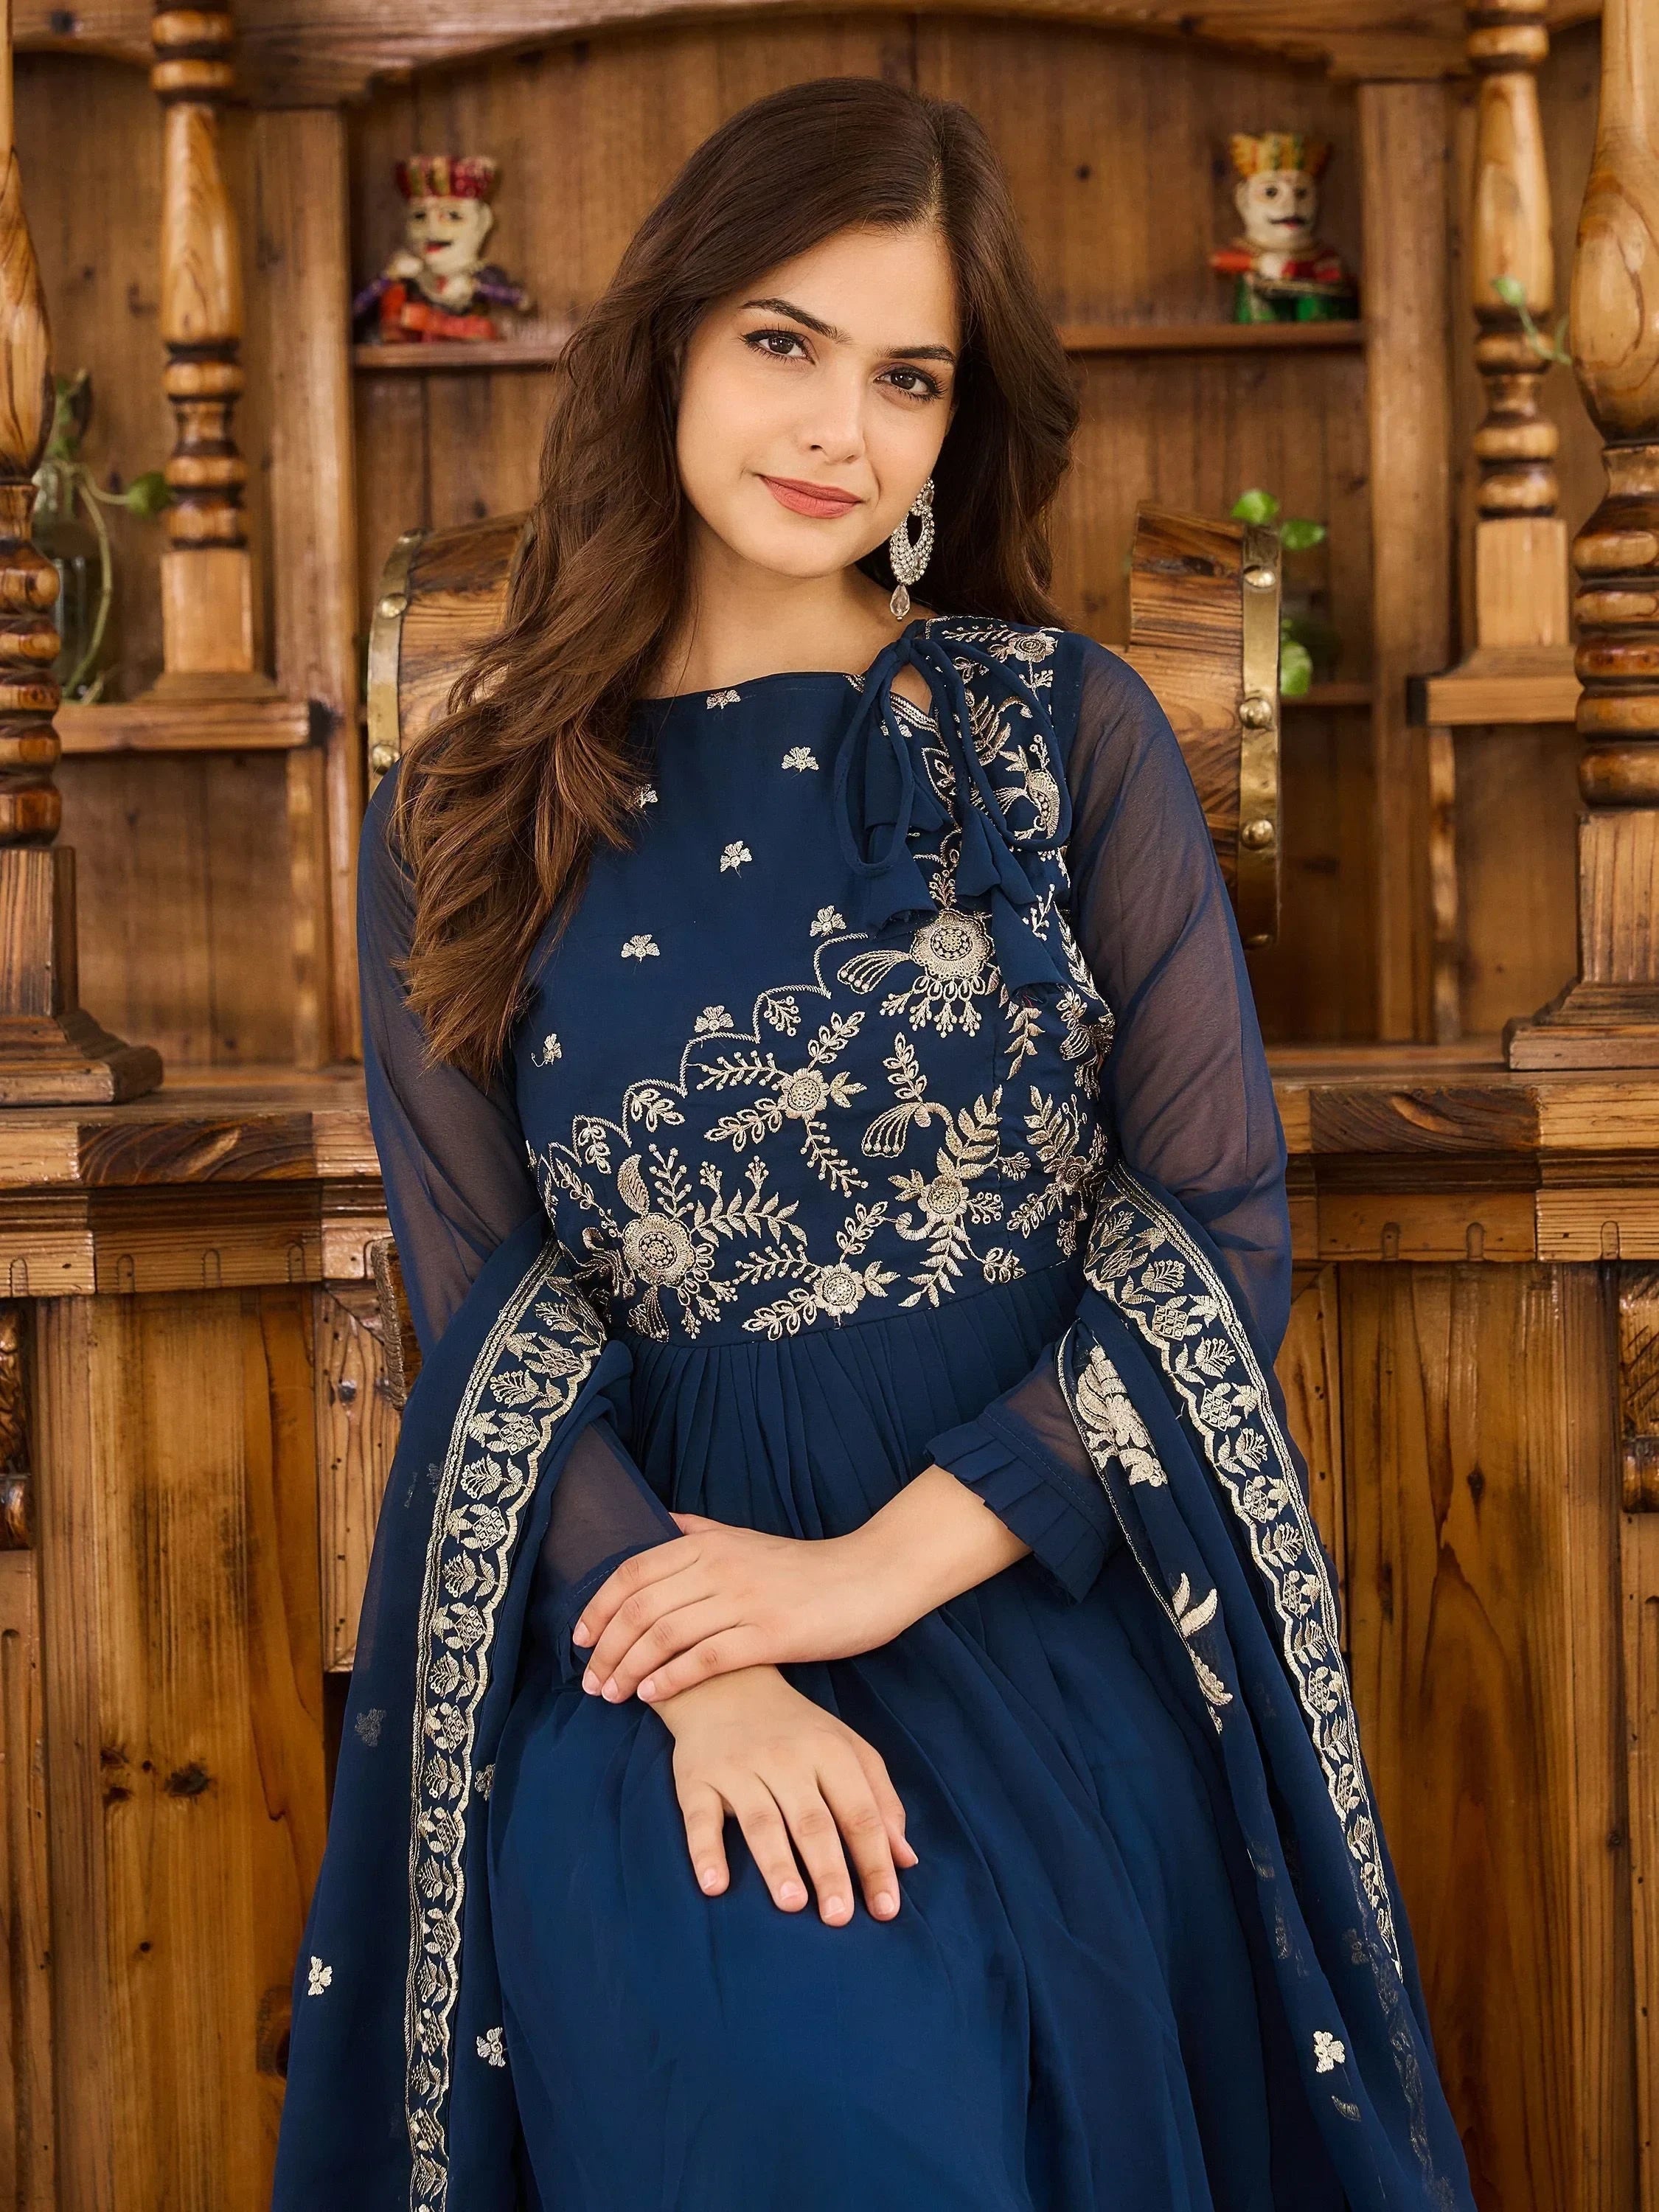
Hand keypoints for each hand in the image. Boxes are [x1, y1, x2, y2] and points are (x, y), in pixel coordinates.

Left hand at [572, 1511, 914, 1706]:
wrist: (870, 1577)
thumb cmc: (805, 1567)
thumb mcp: (746, 1538)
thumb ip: (701, 1532)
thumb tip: (661, 1523)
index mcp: (708, 1543)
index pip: (633, 1571)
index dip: (598, 1606)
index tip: (579, 1640)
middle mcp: (720, 1566)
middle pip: (640, 1606)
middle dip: (606, 1647)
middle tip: (591, 1682)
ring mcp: (745, 1599)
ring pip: (666, 1634)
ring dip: (629, 1668)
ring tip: (613, 1696)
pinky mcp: (771, 1634)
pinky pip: (707, 1657)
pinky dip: (672, 1677)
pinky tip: (653, 1695)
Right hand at [654, 1664, 917, 1925]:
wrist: (725, 1683)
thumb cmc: (796, 1728)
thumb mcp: (847, 1749)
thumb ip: (881, 1800)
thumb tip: (907, 1860)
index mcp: (829, 1752)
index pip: (859, 1813)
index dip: (875, 1861)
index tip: (886, 1910)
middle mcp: (785, 1758)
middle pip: (812, 1821)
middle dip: (829, 1870)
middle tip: (840, 1918)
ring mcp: (738, 1769)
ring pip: (761, 1820)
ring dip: (776, 1863)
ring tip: (792, 1903)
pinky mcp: (696, 1780)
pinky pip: (699, 1818)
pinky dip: (705, 1851)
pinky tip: (715, 1885)